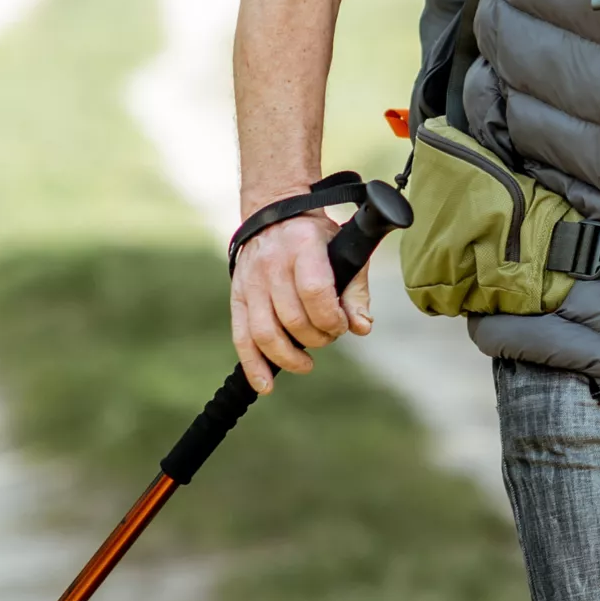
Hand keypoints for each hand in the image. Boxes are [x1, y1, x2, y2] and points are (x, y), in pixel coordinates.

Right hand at [228, 210, 374, 393]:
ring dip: (289, 357)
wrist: (275, 214)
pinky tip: (265, 385)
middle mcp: (272, 263)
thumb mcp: (345, 251)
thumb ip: (355, 290)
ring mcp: (250, 281)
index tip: (342, 325)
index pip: (314, 291)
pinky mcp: (238, 296)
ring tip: (306, 362)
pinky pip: (241, 337)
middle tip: (329, 336)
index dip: (332, 318)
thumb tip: (361, 328)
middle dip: (317, 338)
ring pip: (265, 333)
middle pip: (292, 318)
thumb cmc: (319, 239)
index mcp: (303, 246)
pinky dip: (253, 366)